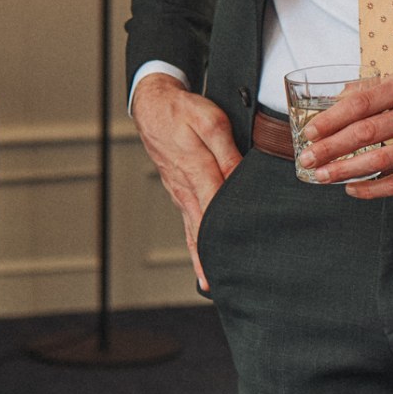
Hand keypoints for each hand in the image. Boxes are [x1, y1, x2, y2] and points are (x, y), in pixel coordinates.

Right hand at [130, 72, 241, 288]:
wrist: (153, 106)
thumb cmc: (183, 111)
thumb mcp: (211, 122)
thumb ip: (227, 152)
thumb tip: (239, 177)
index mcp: (196, 171)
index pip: (216, 209)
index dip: (225, 235)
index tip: (236, 259)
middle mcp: (185, 188)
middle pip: (201, 229)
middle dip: (209, 259)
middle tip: (220, 288)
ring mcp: (179, 193)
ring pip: (192, 230)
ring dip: (200, 257)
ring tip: (210, 284)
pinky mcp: (178, 192)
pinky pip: (187, 222)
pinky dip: (194, 244)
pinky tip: (201, 259)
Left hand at [303, 72, 392, 198]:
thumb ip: (378, 88)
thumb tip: (338, 98)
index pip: (362, 102)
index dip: (332, 119)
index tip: (310, 131)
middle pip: (366, 132)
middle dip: (331, 148)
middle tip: (308, 158)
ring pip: (379, 161)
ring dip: (345, 170)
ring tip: (323, 176)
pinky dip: (372, 189)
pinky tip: (352, 189)